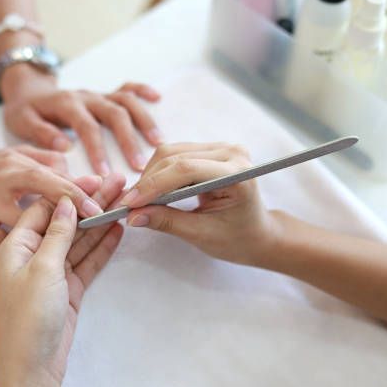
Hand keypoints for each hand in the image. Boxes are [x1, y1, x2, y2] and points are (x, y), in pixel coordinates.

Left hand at [0, 64, 161, 174]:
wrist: (26, 89)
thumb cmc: (25, 111)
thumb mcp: (22, 121)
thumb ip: (41, 133)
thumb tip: (65, 147)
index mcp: (67, 104)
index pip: (87, 127)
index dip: (98, 150)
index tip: (105, 173)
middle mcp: (86, 96)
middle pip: (114, 113)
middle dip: (128, 139)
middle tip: (139, 165)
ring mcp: (97, 94)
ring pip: (125, 101)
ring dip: (143, 120)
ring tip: (157, 142)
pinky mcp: (103, 93)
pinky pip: (126, 87)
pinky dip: (143, 90)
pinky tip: (158, 99)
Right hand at [0, 144, 105, 245]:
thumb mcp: (11, 157)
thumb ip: (43, 160)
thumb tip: (73, 166)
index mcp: (14, 164)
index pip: (52, 177)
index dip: (78, 190)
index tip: (102, 200)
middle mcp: (0, 181)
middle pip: (42, 193)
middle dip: (73, 205)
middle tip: (100, 215)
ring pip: (22, 221)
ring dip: (50, 232)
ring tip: (78, 239)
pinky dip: (19, 248)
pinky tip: (39, 258)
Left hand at [0, 173, 125, 386]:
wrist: (32, 365)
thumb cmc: (27, 315)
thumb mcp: (43, 267)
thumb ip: (58, 233)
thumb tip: (67, 201)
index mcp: (18, 244)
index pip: (45, 207)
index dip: (70, 191)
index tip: (95, 178)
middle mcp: (35, 254)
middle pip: (67, 221)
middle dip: (92, 202)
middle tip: (118, 183)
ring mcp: (53, 271)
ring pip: (80, 240)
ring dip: (101, 221)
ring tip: (124, 201)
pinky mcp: (69, 288)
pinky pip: (87, 261)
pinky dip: (102, 247)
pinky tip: (118, 230)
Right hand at [122, 142, 277, 264]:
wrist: (258, 234)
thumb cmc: (237, 238)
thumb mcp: (201, 235)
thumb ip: (167, 222)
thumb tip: (133, 216)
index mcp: (237, 174)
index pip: (186, 170)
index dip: (154, 185)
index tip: (130, 203)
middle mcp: (231, 152)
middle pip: (174, 157)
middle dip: (147, 182)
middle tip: (129, 206)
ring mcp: (221, 148)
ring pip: (170, 152)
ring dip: (150, 176)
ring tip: (139, 200)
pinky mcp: (210, 150)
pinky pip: (175, 154)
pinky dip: (158, 172)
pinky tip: (151, 191)